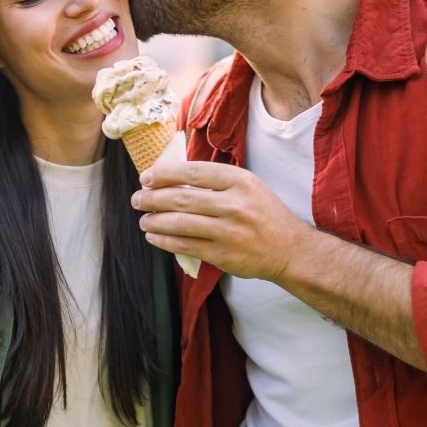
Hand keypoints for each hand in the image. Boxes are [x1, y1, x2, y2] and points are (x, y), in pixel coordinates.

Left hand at [132, 160, 306, 282]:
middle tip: (137, 199)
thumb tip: (172, 177)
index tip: (146, 178)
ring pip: (179, 223)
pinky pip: (185, 246)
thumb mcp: (248, 186)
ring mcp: (227, 231)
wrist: (289, 249)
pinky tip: (154, 236)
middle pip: (181, 198)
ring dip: (154, 221)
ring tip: (143, 219)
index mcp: (239, 181)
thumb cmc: (264, 214)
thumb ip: (216, 180)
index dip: (164, 174)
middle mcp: (233, 204)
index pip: (192, 172)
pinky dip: (164, 240)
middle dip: (151, 199)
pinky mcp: (222, 254)